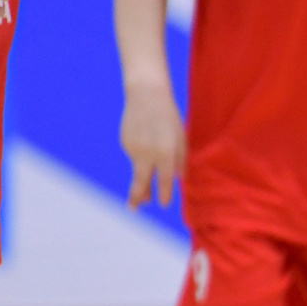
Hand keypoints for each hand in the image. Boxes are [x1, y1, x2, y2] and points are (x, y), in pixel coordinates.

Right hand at [121, 82, 185, 207]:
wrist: (146, 96)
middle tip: (134, 209)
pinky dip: (141, 150)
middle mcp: (147, 154)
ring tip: (155, 140)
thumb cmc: (169, 118)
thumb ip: (181, 160)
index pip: (164, 180)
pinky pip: (135, 152)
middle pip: (140, 181)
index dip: (163, 194)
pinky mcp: (125, 143)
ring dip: (145, 166)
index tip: (162, 205)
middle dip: (137, 197)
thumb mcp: (181, 139)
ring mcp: (133, 149)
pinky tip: (145, 134)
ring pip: (139, 165)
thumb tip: (179, 179)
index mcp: (165, 154)